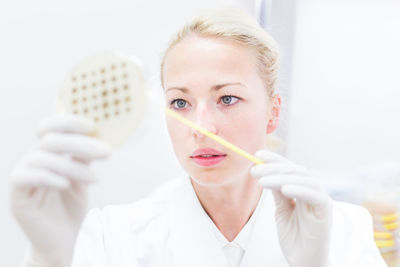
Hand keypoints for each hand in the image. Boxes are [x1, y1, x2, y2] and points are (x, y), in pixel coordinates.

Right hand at [10, 115, 111, 266]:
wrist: (64, 240)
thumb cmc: (72, 207)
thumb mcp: (83, 177)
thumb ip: (83, 157)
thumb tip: (95, 134)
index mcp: (47, 154)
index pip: (49, 128)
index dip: (68, 122)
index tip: (93, 126)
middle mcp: (32, 161)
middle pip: (50, 141)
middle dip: (81, 144)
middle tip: (107, 152)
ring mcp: (22, 178)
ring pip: (42, 158)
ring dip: (73, 166)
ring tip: (96, 179)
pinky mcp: (18, 197)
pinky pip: (27, 177)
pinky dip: (50, 177)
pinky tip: (68, 184)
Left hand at [250, 149, 332, 266]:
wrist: (303, 261)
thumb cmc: (294, 236)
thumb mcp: (281, 210)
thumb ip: (277, 192)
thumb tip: (265, 172)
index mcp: (302, 189)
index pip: (289, 168)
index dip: (274, 159)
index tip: (257, 154)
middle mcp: (312, 191)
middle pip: (295, 170)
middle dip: (273, 168)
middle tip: (254, 170)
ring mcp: (320, 199)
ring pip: (303, 179)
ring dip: (280, 178)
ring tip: (261, 181)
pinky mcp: (325, 210)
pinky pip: (314, 195)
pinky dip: (299, 189)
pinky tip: (284, 189)